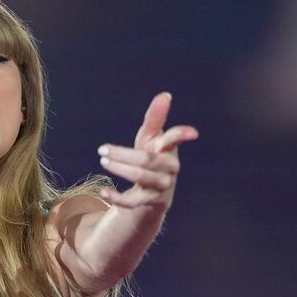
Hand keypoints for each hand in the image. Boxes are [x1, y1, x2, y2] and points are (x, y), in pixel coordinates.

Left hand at [97, 92, 198, 210]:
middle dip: (122, 154)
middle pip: (146, 160)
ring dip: (119, 169)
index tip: (193, 133)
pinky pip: (133, 201)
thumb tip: (165, 95)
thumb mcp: (151, 138)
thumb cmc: (152, 156)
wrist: (154, 192)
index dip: (182, 135)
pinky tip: (102, 192)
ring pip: (140, 177)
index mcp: (169, 149)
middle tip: (102, 150)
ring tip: (104, 161)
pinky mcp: (150, 201)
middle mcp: (169, 168)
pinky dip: (116, 197)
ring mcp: (161, 186)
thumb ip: (156, 117)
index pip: (175, 140)